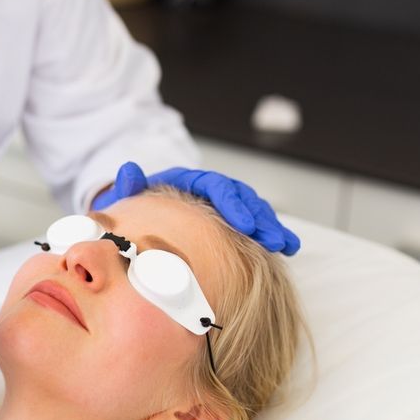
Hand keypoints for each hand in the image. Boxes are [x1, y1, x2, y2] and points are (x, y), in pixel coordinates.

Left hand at [92, 161, 300, 255]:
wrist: (141, 213)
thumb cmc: (135, 208)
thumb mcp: (128, 198)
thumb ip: (129, 187)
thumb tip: (128, 170)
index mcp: (189, 180)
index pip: (216, 187)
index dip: (232, 205)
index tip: (244, 225)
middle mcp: (210, 189)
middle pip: (242, 198)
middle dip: (260, 219)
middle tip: (272, 241)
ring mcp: (223, 204)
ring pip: (254, 210)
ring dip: (271, 227)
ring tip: (285, 246)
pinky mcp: (231, 220)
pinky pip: (256, 224)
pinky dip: (273, 233)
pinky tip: (290, 248)